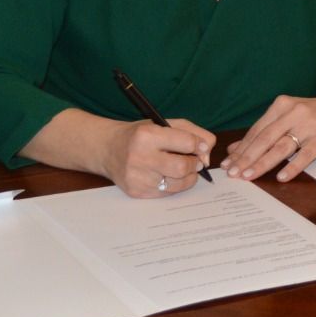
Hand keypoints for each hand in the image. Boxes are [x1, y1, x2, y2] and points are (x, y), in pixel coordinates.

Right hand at [99, 117, 215, 198]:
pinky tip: (169, 176)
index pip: (186, 142)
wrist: (108, 149)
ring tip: (184, 169)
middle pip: (183, 167)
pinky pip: (167, 193)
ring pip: (177, 184)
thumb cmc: (141, 135)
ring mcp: (137, 177)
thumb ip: (193, 133)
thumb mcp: (165, 123)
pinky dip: (174, 185)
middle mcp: (140, 157)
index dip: (199, 145)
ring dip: (188, 177)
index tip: (200, 146)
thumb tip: (206, 154)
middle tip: (195, 161)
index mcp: (147, 135)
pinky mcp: (136, 192)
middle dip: (195, 165)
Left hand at [222, 91, 315, 182]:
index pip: (257, 130)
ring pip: (282, 146)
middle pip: (265, 138)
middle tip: (233, 174)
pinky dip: (293, 166)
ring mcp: (310, 123)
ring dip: (263, 163)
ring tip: (249, 176)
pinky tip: (282, 177)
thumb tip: (234, 150)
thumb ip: (263, 131)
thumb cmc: (315, 115)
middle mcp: (294, 112)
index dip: (241, 149)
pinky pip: (306, 153)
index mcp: (282, 105)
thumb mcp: (288, 117)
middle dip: (246, 158)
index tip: (227, 165)